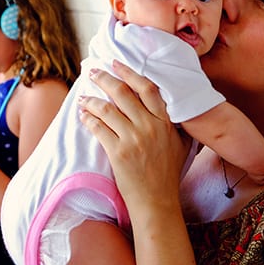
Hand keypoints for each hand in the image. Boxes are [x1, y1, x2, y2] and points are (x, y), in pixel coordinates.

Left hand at [78, 61, 189, 212]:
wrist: (157, 201)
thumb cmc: (167, 174)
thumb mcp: (180, 144)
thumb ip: (174, 123)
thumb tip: (169, 105)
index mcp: (165, 122)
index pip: (147, 88)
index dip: (130, 73)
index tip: (116, 63)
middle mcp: (149, 127)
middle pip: (123, 93)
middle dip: (104, 79)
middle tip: (93, 72)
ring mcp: (133, 139)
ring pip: (107, 109)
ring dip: (92, 99)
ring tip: (83, 96)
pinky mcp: (118, 152)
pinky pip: (99, 128)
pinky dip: (88, 119)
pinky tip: (83, 115)